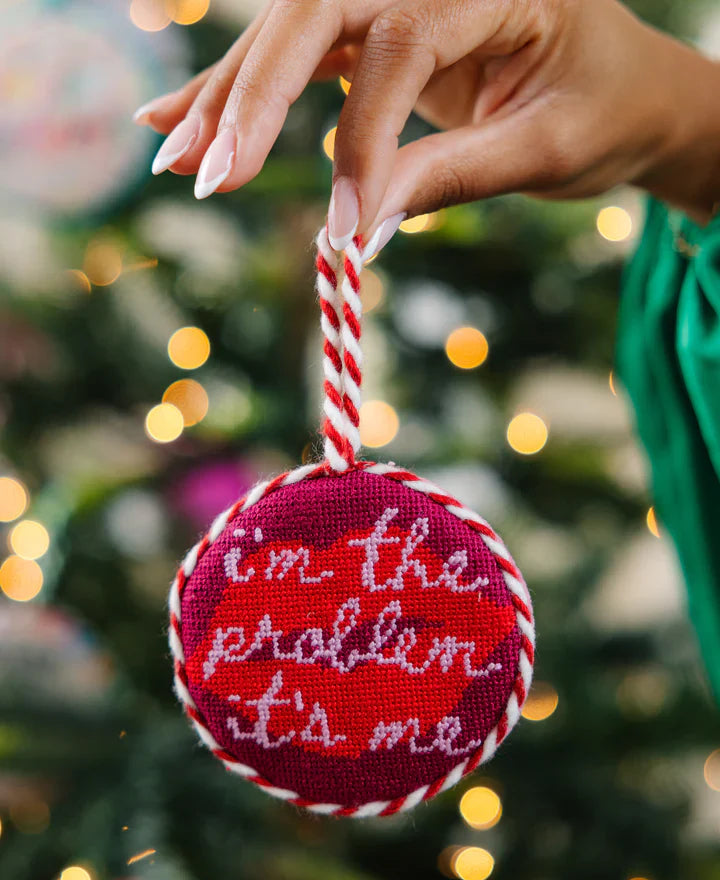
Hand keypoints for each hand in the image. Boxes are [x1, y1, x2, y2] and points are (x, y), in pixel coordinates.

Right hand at [134, 0, 719, 251]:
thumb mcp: (546, 151)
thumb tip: (356, 232)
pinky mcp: (379, 26)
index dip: (363, 143)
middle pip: (317, 9)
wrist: (628, 89)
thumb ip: (452, 176)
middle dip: (253, 94)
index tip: (345, 230)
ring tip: (175, 158)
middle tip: (208, 174)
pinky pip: (300, 55)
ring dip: (229, 97)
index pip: (401, 47)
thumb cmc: (604, 113)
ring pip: (293, 30)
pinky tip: (182, 119)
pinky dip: (241, 92)